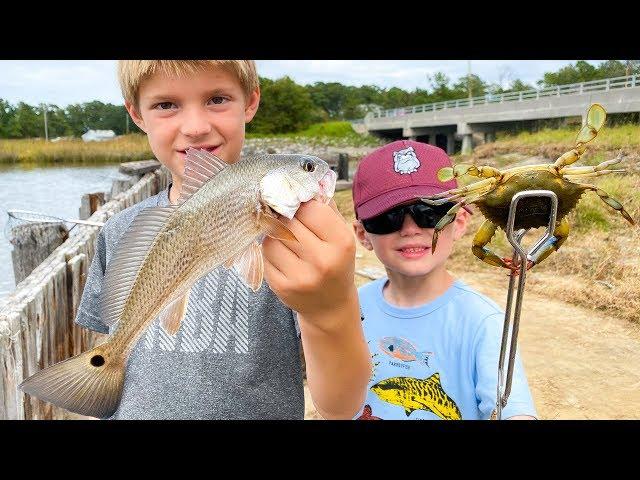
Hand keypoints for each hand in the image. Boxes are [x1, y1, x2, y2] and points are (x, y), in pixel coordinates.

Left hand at [262, 199, 356, 324]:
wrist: (331, 307)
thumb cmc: (336, 264)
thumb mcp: (341, 237)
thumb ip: (326, 209)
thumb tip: (304, 182)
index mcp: (341, 243)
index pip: (310, 209)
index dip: (301, 204)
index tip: (298, 207)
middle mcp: (322, 261)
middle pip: (289, 222)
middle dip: (285, 218)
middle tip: (287, 220)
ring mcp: (301, 276)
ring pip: (272, 238)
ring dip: (275, 235)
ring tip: (287, 241)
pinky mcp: (282, 287)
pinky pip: (266, 256)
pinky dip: (271, 251)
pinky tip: (283, 257)